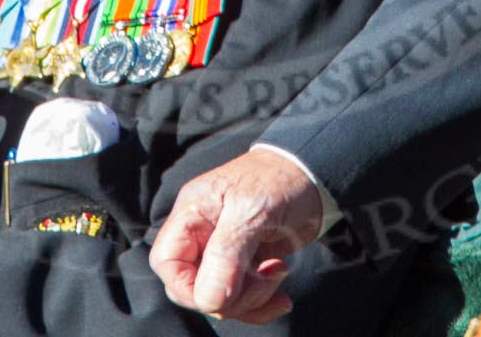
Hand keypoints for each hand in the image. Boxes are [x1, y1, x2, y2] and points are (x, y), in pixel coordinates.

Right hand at [149, 148, 325, 322]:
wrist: (313, 176)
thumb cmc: (279, 181)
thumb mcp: (251, 211)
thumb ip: (226, 253)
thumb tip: (208, 299)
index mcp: (192, 214)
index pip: (166, 261)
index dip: (188, 287)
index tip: (223, 293)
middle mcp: (202, 235)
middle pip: (193, 286)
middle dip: (230, 296)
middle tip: (265, 279)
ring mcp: (224, 252)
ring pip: (220, 297)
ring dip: (252, 300)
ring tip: (279, 273)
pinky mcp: (245, 265)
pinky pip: (242, 298)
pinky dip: (261, 303)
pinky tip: (282, 295)